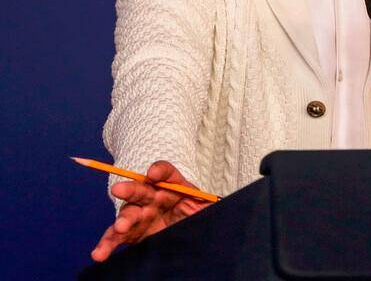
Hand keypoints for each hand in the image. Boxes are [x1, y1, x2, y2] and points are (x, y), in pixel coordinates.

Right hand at [91, 161, 209, 261]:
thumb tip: (217, 204)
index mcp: (173, 186)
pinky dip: (107, 245)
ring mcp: (141, 214)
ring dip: (121, 220)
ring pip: (127, 214)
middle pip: (141, 190)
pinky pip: (116, 238)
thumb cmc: (197, 214)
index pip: (167, 173)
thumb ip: (209, 204)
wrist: (187, 234)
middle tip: (119, 190)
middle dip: (130, 189)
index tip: (155, 174)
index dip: (160, 171)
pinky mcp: (131, 234)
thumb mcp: (207, 207)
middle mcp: (153, 197)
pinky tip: (99, 253)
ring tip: (120, 228)